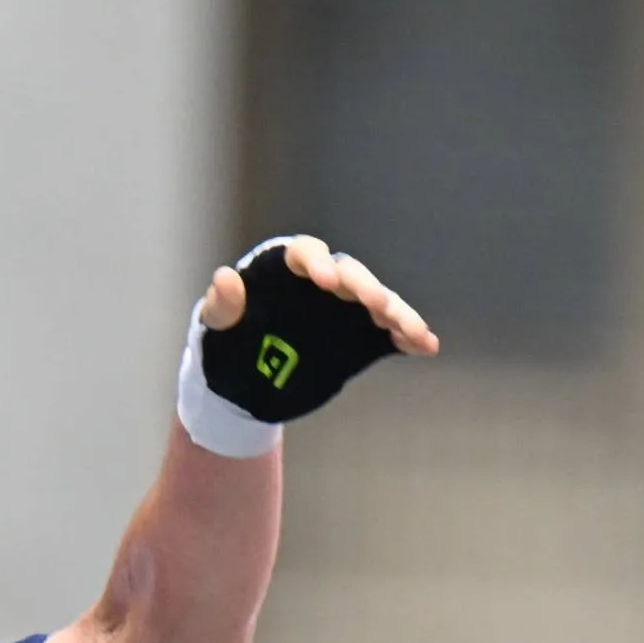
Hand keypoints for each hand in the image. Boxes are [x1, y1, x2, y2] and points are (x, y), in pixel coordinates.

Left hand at [197, 236, 439, 356]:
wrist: (243, 388)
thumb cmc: (226, 348)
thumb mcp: (218, 330)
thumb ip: (223, 307)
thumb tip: (225, 278)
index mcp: (284, 271)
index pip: (304, 254)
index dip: (315, 263)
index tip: (325, 279)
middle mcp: (321, 283)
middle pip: (350, 274)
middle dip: (363, 286)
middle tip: (374, 303)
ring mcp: (344, 310)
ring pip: (376, 302)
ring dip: (395, 312)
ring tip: (409, 328)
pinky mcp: (359, 337)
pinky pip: (389, 333)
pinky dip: (408, 337)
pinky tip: (425, 345)